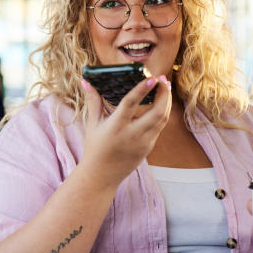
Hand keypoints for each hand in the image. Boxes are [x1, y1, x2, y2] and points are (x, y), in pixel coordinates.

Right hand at [80, 74, 171, 189]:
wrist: (101, 175)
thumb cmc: (95, 148)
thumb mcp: (92, 124)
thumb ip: (93, 101)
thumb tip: (86, 81)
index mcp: (116, 127)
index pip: (131, 104)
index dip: (143, 89)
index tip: (152, 77)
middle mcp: (132, 135)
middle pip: (157, 112)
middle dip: (164, 94)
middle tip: (163, 79)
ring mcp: (143, 143)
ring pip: (162, 119)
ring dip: (166, 101)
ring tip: (164, 87)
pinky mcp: (149, 148)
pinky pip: (159, 127)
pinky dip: (161, 113)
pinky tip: (161, 103)